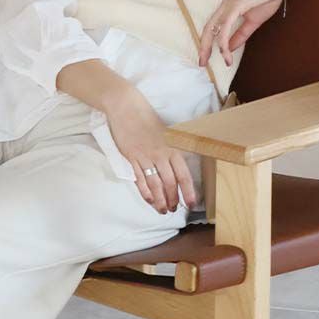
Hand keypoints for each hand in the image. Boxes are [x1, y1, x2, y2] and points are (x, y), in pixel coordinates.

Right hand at [105, 89, 196, 213]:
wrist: (127, 108)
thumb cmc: (148, 119)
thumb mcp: (167, 133)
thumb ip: (173, 150)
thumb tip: (179, 167)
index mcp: (172, 148)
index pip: (183, 175)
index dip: (188, 192)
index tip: (191, 204)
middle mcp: (160, 154)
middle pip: (169, 183)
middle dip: (173, 199)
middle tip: (174, 210)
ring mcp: (145, 157)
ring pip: (155, 184)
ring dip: (160, 200)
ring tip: (164, 210)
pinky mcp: (131, 158)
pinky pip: (140, 179)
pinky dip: (145, 192)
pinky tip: (149, 201)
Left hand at [197, 0, 285, 67]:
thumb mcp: (252, 22)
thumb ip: (240, 35)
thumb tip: (230, 48)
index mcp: (227, 9)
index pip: (212, 28)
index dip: (207, 43)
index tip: (206, 57)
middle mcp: (224, 6)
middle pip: (207, 30)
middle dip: (203, 48)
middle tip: (202, 64)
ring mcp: (228, 6)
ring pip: (213, 29)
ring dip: (211, 48)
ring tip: (214, 61)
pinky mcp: (235, 6)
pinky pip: (225, 28)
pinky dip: (223, 42)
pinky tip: (225, 53)